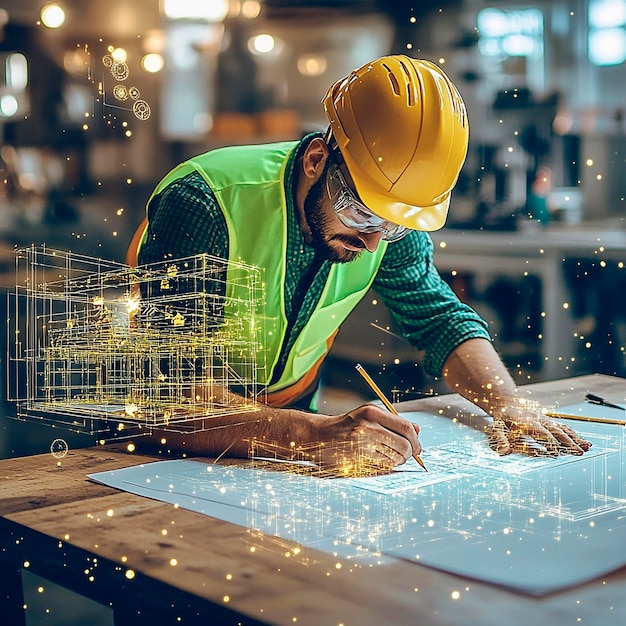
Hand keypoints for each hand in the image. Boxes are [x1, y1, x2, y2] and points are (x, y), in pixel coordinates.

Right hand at [306, 404, 421, 473]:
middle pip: (404, 444)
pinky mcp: (358, 458)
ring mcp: (363, 443)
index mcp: (372, 412)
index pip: (406, 427)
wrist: (320, 435)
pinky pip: (384, 465)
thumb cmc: (347, 425)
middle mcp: (368, 426)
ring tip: (390, 456)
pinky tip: (379, 460)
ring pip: (396, 457)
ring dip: (398, 460)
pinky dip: (387, 465)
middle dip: (410, 453)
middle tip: (407, 455)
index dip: (415, 440)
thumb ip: (393, 421)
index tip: (417, 447)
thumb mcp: (368, 415)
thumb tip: (418, 430)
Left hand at [487, 406, 591, 456]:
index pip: (540, 432)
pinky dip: (573, 434)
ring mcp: (544, 419)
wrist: (506, 401)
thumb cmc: (502, 417)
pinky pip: (562, 427)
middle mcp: (537, 420)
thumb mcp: (496, 428)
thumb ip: (500, 440)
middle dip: (567, 441)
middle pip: (555, 430)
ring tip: (587, 447)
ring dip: (575, 438)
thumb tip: (504, 452)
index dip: (548, 441)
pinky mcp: (548, 420)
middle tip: (579, 452)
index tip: (556, 452)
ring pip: (561, 428)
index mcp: (525, 422)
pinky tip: (583, 441)